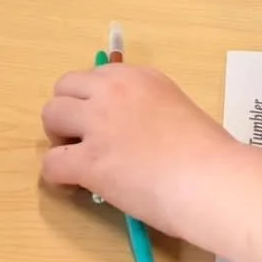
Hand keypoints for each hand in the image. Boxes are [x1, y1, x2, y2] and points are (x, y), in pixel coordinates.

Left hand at [41, 64, 238, 242]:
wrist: (212, 179)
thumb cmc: (208, 152)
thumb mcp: (176, 107)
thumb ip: (146, 109)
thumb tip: (131, 131)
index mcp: (138, 76)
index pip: (94, 76)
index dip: (92, 100)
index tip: (101, 121)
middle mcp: (112, 91)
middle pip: (64, 87)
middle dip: (68, 112)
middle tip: (83, 139)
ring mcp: (98, 123)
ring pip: (50, 115)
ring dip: (58, 136)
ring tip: (76, 158)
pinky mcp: (89, 161)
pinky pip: (52, 163)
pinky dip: (57, 175)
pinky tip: (75, 184)